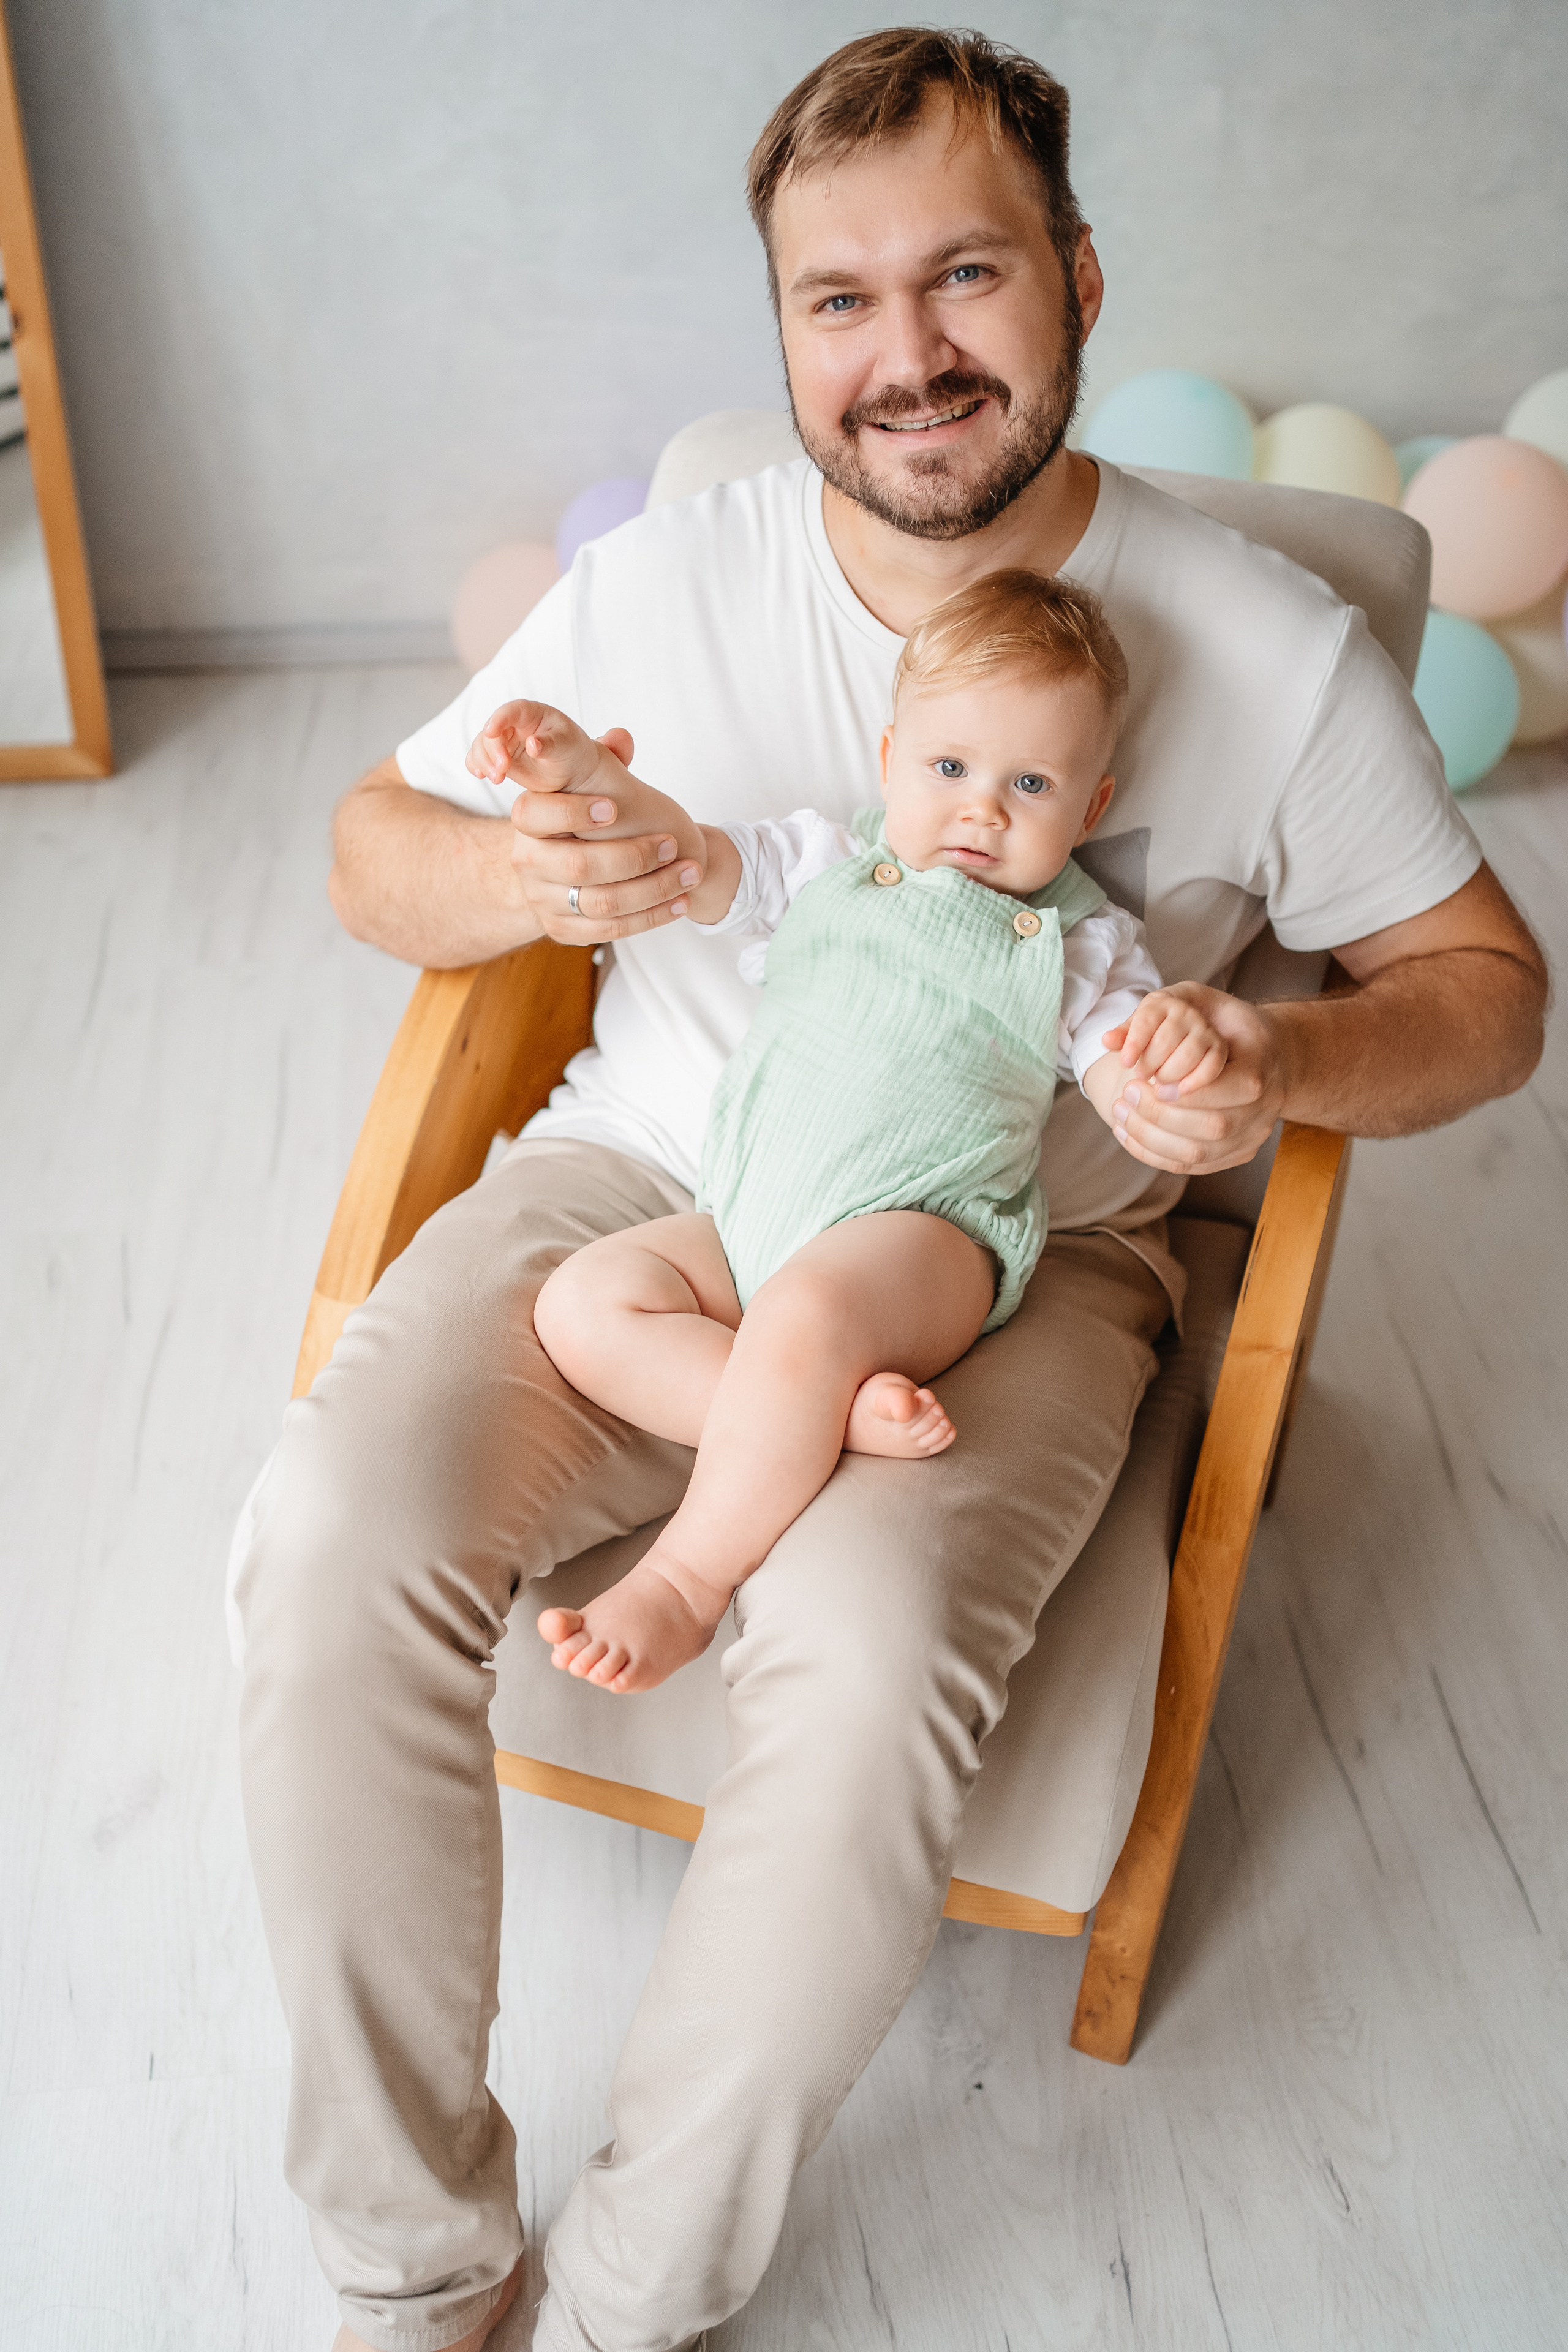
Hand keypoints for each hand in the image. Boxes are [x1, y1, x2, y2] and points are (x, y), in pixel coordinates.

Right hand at [465, 701, 708, 944]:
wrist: (579, 863)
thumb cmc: (593, 815)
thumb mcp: (594, 780)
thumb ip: (605, 759)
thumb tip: (620, 739)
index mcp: (528, 820)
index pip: (534, 814)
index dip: (572, 811)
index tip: (614, 807)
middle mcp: (527, 861)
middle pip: (578, 866)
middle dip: (633, 856)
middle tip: (672, 844)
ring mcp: (542, 900)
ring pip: (602, 903)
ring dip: (654, 889)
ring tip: (690, 872)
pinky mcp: (561, 930)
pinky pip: (609, 931)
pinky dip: (650, 917)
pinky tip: (680, 902)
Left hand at [1098, 983, 1286, 1175]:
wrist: (1266, 1055)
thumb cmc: (1225, 1024)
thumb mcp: (1201, 1003)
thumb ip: (1158, 1015)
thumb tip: (1107, 1040)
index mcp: (1262, 1069)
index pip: (1232, 1089)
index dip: (1188, 1092)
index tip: (1150, 1081)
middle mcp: (1264, 1110)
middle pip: (1214, 1128)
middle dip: (1162, 1115)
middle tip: (1127, 1094)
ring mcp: (1251, 1137)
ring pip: (1200, 1154)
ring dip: (1151, 1137)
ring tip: (1121, 1112)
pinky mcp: (1236, 1155)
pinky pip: (1192, 1167)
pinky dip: (1153, 1153)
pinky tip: (1127, 1133)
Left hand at [1112, 985, 1229, 1094]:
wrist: (1199, 1018)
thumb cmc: (1158, 1029)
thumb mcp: (1138, 1027)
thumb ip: (1124, 1035)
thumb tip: (1106, 1040)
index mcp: (1161, 1003)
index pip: (1146, 1020)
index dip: (1135, 1043)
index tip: (1125, 1063)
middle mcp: (1186, 1012)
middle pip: (1164, 1041)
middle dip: (1150, 1063)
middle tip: (1142, 1076)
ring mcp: (1205, 1028)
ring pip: (1187, 1055)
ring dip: (1170, 1074)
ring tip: (1159, 1083)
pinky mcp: (1219, 1046)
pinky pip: (1211, 1064)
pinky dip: (1197, 1080)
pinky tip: (1182, 1090)